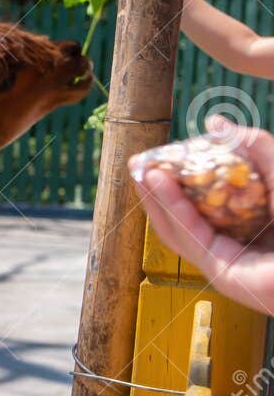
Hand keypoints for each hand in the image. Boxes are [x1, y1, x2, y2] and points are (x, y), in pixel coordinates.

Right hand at [130, 116, 273, 314]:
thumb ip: (255, 149)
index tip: (165, 159)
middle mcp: (234, 247)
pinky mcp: (222, 274)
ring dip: (156, 201)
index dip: (182, 183)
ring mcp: (226, 264)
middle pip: (184, 220)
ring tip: (141, 172)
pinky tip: (158, 185)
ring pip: (178, 231)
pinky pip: (191, 238)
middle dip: (158, 193)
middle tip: (139, 166)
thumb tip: (215, 122)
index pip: (205, 206)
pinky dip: (172, 210)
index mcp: (249, 228)